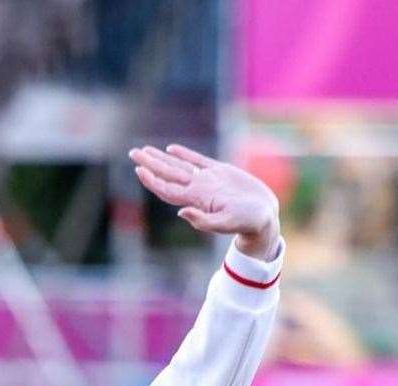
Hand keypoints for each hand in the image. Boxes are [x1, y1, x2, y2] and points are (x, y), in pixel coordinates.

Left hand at [129, 144, 280, 259]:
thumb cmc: (246, 222)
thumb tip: (181, 213)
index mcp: (196, 199)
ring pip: (179, 166)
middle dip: (150, 163)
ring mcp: (208, 180)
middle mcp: (197, 189)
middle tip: (133, 152)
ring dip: (161, 158)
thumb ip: (203, 220)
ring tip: (144, 150)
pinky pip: (198, 161)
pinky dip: (184, 154)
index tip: (139, 169)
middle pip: (167, 174)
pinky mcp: (221, 172)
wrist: (264, 217)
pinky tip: (171, 149)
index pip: (167, 188)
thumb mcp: (225, 223)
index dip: (152, 180)